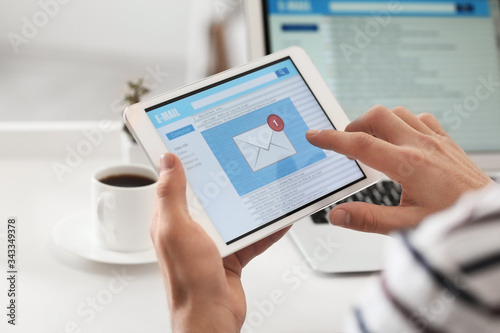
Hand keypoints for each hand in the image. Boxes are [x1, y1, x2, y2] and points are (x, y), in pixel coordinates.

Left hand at [151, 153, 289, 332]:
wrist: (211, 317)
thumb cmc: (189, 280)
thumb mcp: (176, 230)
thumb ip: (171, 195)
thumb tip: (168, 161)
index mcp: (171, 219)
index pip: (176, 182)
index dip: (184, 163)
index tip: (198, 142)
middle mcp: (190, 229)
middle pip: (210, 196)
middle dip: (225, 180)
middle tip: (241, 160)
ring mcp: (212, 242)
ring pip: (233, 214)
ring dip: (249, 203)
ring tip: (264, 186)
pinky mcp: (231, 255)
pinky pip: (251, 236)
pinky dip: (265, 229)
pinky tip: (278, 219)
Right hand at [306, 105, 491, 233]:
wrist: (494, 218)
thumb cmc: (454, 220)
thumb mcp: (407, 226)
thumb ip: (368, 220)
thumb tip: (338, 215)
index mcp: (407, 165)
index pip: (359, 144)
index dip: (332, 139)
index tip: (315, 135)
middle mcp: (420, 146)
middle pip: (377, 117)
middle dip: (354, 125)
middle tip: (346, 143)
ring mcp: (435, 141)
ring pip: (398, 113)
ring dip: (378, 122)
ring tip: (370, 141)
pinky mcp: (446, 142)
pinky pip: (420, 118)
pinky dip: (402, 122)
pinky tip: (401, 138)